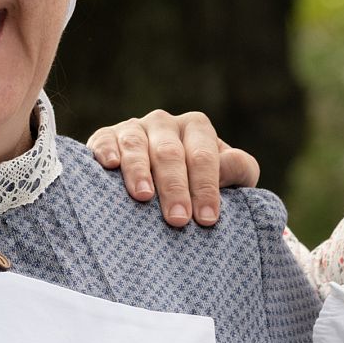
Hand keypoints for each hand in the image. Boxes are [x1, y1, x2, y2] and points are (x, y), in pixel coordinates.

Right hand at [88, 110, 260, 227]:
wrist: (159, 185)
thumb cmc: (199, 184)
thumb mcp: (229, 177)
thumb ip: (238, 170)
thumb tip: (229, 166)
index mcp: (196, 128)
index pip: (203, 156)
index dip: (206, 187)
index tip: (207, 219)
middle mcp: (164, 123)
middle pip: (169, 152)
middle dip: (174, 187)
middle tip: (178, 219)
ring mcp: (133, 128)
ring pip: (136, 145)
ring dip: (139, 170)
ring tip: (144, 196)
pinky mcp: (106, 137)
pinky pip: (105, 140)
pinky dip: (106, 150)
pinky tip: (110, 165)